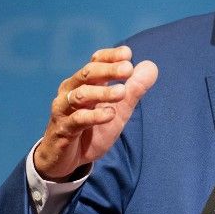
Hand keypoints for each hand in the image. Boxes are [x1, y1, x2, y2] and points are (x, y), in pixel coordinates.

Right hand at [33, 46, 157, 180]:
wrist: (68, 160)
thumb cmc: (92, 129)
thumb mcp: (119, 109)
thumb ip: (134, 89)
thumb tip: (151, 66)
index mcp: (84, 83)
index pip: (95, 62)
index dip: (110, 57)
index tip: (127, 53)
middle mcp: (71, 91)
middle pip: (88, 74)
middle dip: (108, 70)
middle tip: (128, 68)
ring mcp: (64, 109)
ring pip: (81, 95)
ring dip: (102, 92)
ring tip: (122, 92)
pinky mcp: (63, 129)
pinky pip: (77, 119)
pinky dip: (94, 116)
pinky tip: (110, 114)